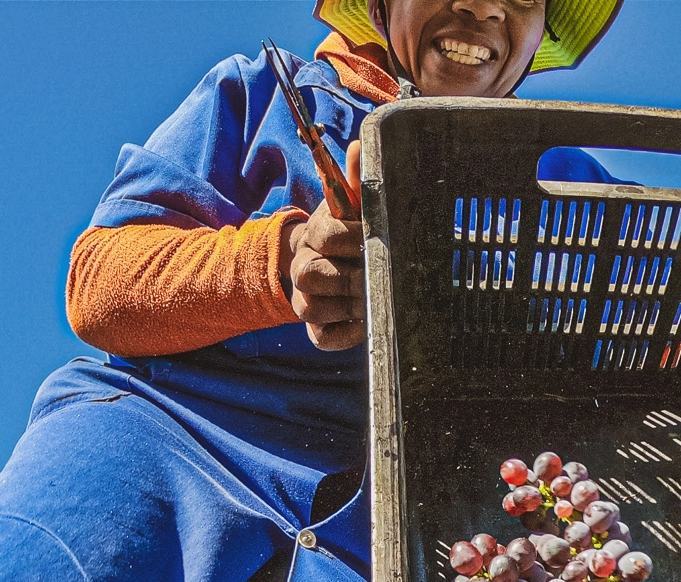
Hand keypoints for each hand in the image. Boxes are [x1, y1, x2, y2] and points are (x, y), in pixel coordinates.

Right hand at [283, 141, 364, 350]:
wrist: (338, 266)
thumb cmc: (353, 233)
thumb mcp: (356, 207)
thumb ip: (358, 180)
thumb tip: (359, 144)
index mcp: (314, 234)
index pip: (325, 235)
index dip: (353, 239)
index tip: (374, 240)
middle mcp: (303, 268)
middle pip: (309, 275)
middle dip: (349, 277)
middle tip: (377, 276)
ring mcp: (306, 302)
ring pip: (312, 308)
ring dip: (349, 305)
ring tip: (374, 298)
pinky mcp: (317, 330)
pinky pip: (323, 338)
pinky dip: (346, 333)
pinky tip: (365, 321)